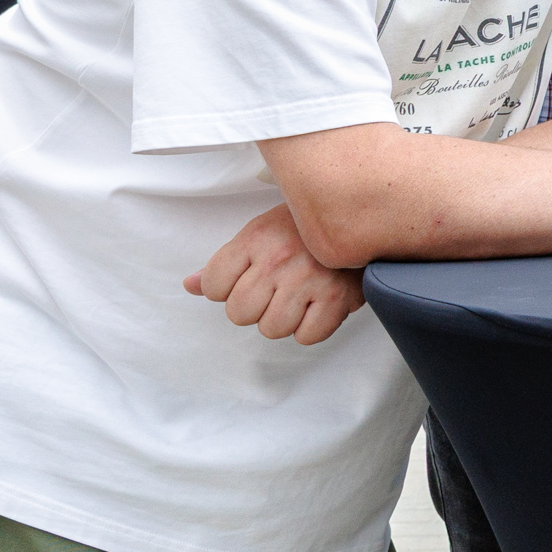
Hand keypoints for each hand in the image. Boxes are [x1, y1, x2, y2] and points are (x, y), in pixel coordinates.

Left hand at [186, 205, 366, 344]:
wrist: (361, 215)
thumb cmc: (306, 228)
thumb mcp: (261, 232)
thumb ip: (225, 262)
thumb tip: (189, 285)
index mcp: (256, 238)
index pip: (214, 286)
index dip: (227, 288)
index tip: (248, 278)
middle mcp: (279, 259)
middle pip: (239, 314)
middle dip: (254, 306)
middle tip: (276, 289)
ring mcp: (308, 280)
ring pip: (271, 328)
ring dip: (282, 319)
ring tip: (298, 297)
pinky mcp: (337, 298)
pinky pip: (307, 336)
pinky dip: (311, 328)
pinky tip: (317, 306)